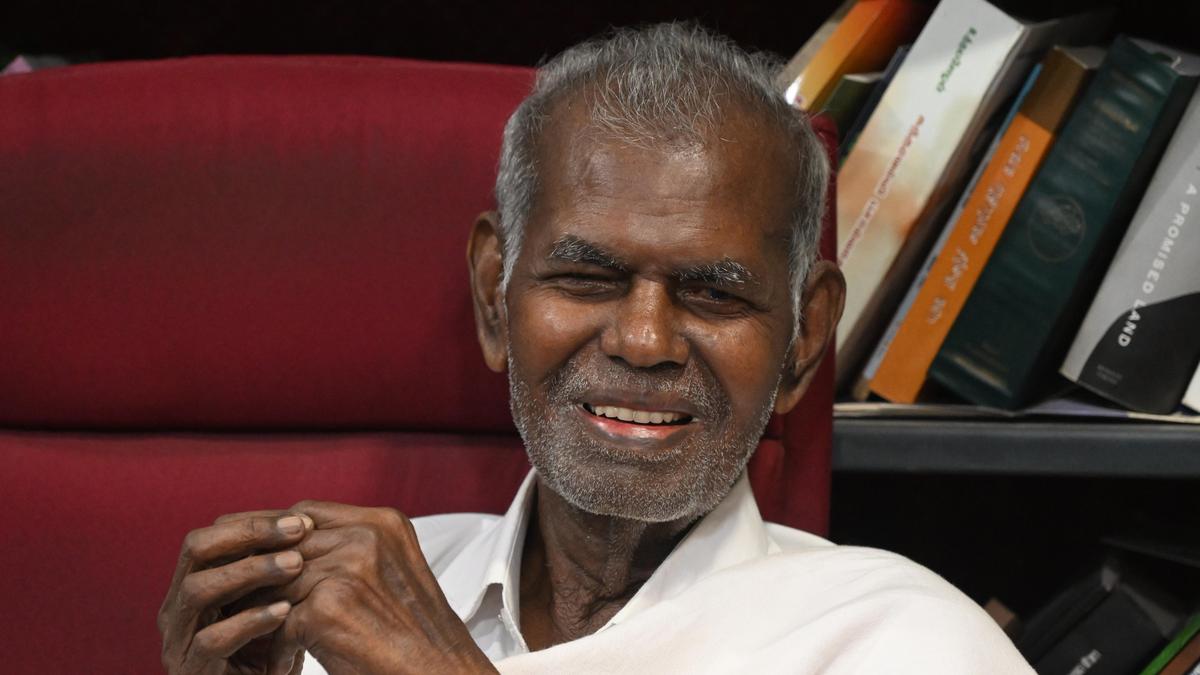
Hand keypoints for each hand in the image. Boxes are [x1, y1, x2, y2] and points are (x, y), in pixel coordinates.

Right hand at [158, 510, 313, 673]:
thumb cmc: (270, 652)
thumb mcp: (272, 604)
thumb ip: (276, 571)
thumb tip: (309, 521)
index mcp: (191, 586)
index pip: (209, 537)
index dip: (252, 522)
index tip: (301, 521)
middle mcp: (176, 610)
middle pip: (196, 551)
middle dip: (247, 534)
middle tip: (296, 531)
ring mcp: (178, 642)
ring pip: (198, 590)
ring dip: (250, 571)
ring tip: (295, 564)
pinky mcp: (191, 672)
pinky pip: (211, 640)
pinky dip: (249, 621)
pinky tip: (285, 611)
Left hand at [270, 501, 496, 674]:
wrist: (439, 671)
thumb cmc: (414, 632)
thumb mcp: (391, 571)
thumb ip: (352, 550)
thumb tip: (288, 549)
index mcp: (382, 523)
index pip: (306, 513)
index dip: (276, 538)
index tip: (259, 560)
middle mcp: (366, 537)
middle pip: (285, 546)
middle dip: (263, 578)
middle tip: (245, 603)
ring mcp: (347, 569)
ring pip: (277, 585)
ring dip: (267, 616)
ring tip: (265, 640)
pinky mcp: (328, 607)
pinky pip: (279, 623)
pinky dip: (278, 650)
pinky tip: (284, 665)